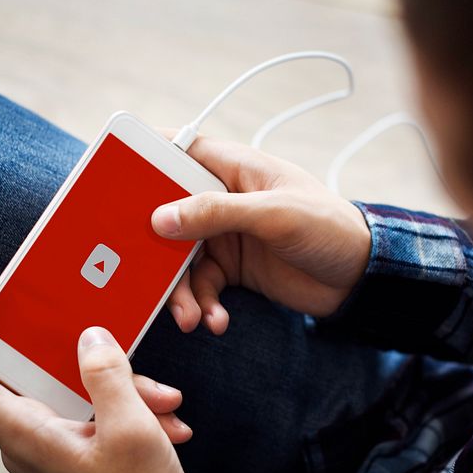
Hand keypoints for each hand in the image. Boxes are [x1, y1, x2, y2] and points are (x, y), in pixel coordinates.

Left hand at [0, 282, 197, 472]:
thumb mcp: (132, 431)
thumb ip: (107, 375)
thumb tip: (89, 336)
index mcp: (24, 435)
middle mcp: (26, 440)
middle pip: (21, 372)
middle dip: (65, 347)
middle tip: (81, 313)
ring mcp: (49, 447)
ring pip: (68, 391)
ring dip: (116, 383)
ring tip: (163, 397)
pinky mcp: (73, 452)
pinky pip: (89, 412)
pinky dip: (124, 407)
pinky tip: (167, 419)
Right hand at [152, 134, 370, 333]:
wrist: (362, 279)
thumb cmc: (328, 227)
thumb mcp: (274, 214)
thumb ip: (217, 212)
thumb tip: (160, 218)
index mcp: (233, 168)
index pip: (176, 152)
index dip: (143, 162)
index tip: (110, 181)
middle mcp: (221, 199)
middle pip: (167, 215)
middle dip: (153, 247)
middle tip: (138, 272)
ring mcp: (224, 236)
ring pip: (179, 259)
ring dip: (179, 290)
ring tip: (190, 318)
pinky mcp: (232, 269)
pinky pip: (200, 287)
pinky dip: (203, 306)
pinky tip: (215, 321)